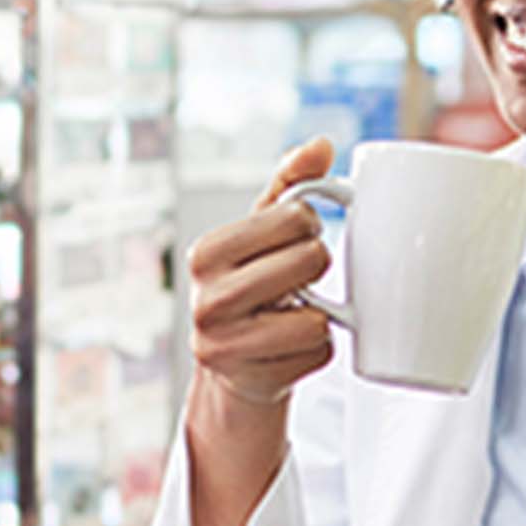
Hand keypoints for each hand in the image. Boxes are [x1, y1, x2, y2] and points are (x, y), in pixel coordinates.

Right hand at [187, 136, 336, 407]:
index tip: (295, 236)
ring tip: (296, 311)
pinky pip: (320, 353)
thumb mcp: (261, 232)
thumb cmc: (251, 284)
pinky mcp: (253, 381)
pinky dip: (319, 348)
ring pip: (317, 317)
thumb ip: (289, 185)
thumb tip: (320, 145)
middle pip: (310, 261)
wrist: (234, 365)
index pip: (293, 217)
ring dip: (320, 313)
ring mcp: (227, 346)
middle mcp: (206, 300)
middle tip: (300, 276)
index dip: (308, 225)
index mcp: (205, 253)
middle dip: (316, 266)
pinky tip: (294, 345)